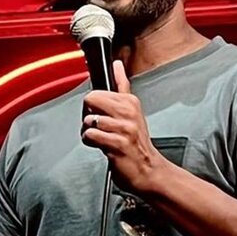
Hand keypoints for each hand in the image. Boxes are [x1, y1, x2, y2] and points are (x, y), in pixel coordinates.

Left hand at [81, 60, 166, 194]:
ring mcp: (124, 128)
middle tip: (98, 126)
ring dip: (89, 132)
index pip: (99, 91)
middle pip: (91, 100)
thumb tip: (117, 65)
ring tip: (102, 138)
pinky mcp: (117, 144)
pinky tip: (100, 146)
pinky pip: (90, 136)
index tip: (101, 113)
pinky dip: (90, 142)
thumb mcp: (133, 110)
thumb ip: (122, 86)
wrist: (148, 170)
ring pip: (89, 120)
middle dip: (88, 115)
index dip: (94, 105)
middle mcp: (128, 113)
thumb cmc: (137, 143)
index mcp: (130, 102)